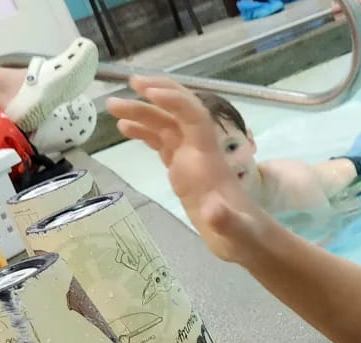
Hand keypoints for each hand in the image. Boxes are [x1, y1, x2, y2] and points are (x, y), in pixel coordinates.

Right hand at [106, 76, 266, 262]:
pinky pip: (163, 144)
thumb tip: (214, 211)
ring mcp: (192, 162)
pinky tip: (125, 129)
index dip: (174, 101)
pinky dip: (145, 133)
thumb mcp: (237, 232)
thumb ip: (226, 220)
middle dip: (157, 95)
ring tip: (112, 107)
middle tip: (129, 82)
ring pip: (166, 127)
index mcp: (211, 161)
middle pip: (179, 114)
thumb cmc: (244, 236)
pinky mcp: (185, 173)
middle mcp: (201, 153)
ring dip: (142, 113)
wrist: (248, 243)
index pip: (194, 118)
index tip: (146, 91)